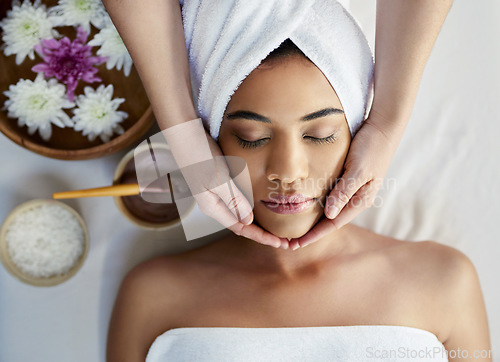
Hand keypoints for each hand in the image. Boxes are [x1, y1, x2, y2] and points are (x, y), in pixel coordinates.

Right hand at [161, 119, 288, 248]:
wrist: (184, 134)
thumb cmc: (199, 155)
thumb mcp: (218, 179)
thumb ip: (233, 200)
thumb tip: (249, 221)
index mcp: (212, 206)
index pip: (241, 228)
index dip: (262, 237)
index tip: (280, 243)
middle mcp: (214, 203)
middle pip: (242, 224)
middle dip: (262, 234)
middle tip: (284, 240)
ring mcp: (215, 193)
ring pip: (241, 213)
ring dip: (258, 222)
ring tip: (276, 228)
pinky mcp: (219, 182)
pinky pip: (239, 199)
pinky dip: (252, 206)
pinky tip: (262, 205)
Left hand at [288, 115, 400, 249]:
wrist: (383, 127)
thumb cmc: (372, 147)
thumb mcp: (357, 169)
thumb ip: (344, 192)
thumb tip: (329, 215)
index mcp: (360, 200)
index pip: (333, 224)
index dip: (314, 235)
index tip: (296, 245)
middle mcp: (355, 199)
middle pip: (329, 221)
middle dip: (311, 232)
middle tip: (289, 242)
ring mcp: (351, 189)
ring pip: (329, 210)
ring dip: (312, 221)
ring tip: (293, 229)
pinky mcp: (346, 179)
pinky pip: (328, 197)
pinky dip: (316, 204)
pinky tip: (303, 206)